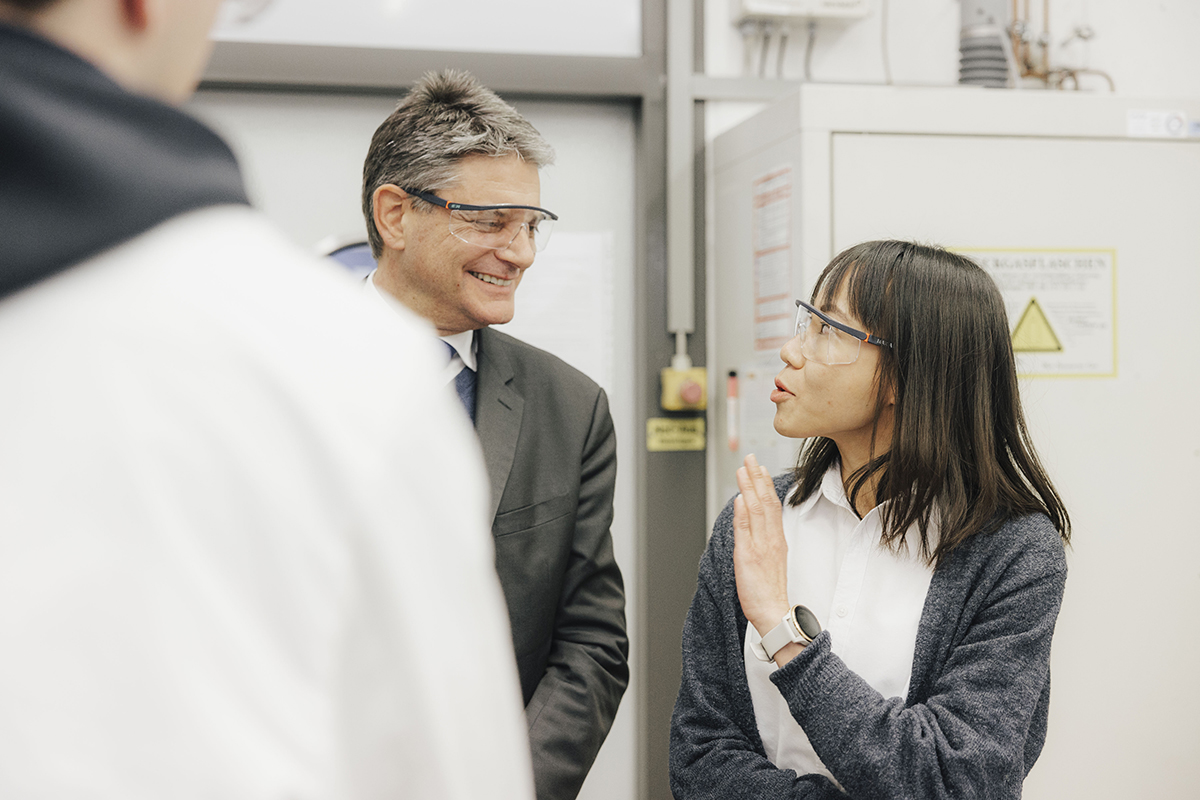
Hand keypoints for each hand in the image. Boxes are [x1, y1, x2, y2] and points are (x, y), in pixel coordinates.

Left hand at [732, 454, 791, 637]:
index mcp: (776, 539)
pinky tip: (739, 498)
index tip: (760, 468)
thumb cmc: (770, 590)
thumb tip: (754, 518)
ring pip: (755, 511)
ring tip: (743, 469)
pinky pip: (745, 530)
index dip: (765, 485)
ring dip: (749, 488)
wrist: (773, 611)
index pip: (772, 505)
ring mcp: (760, 546)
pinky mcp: (748, 556)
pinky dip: (742, 513)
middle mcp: (770, 539)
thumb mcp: (772, 558)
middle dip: (757, 478)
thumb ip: (765, 537)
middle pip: (765, 502)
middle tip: (751, 458)